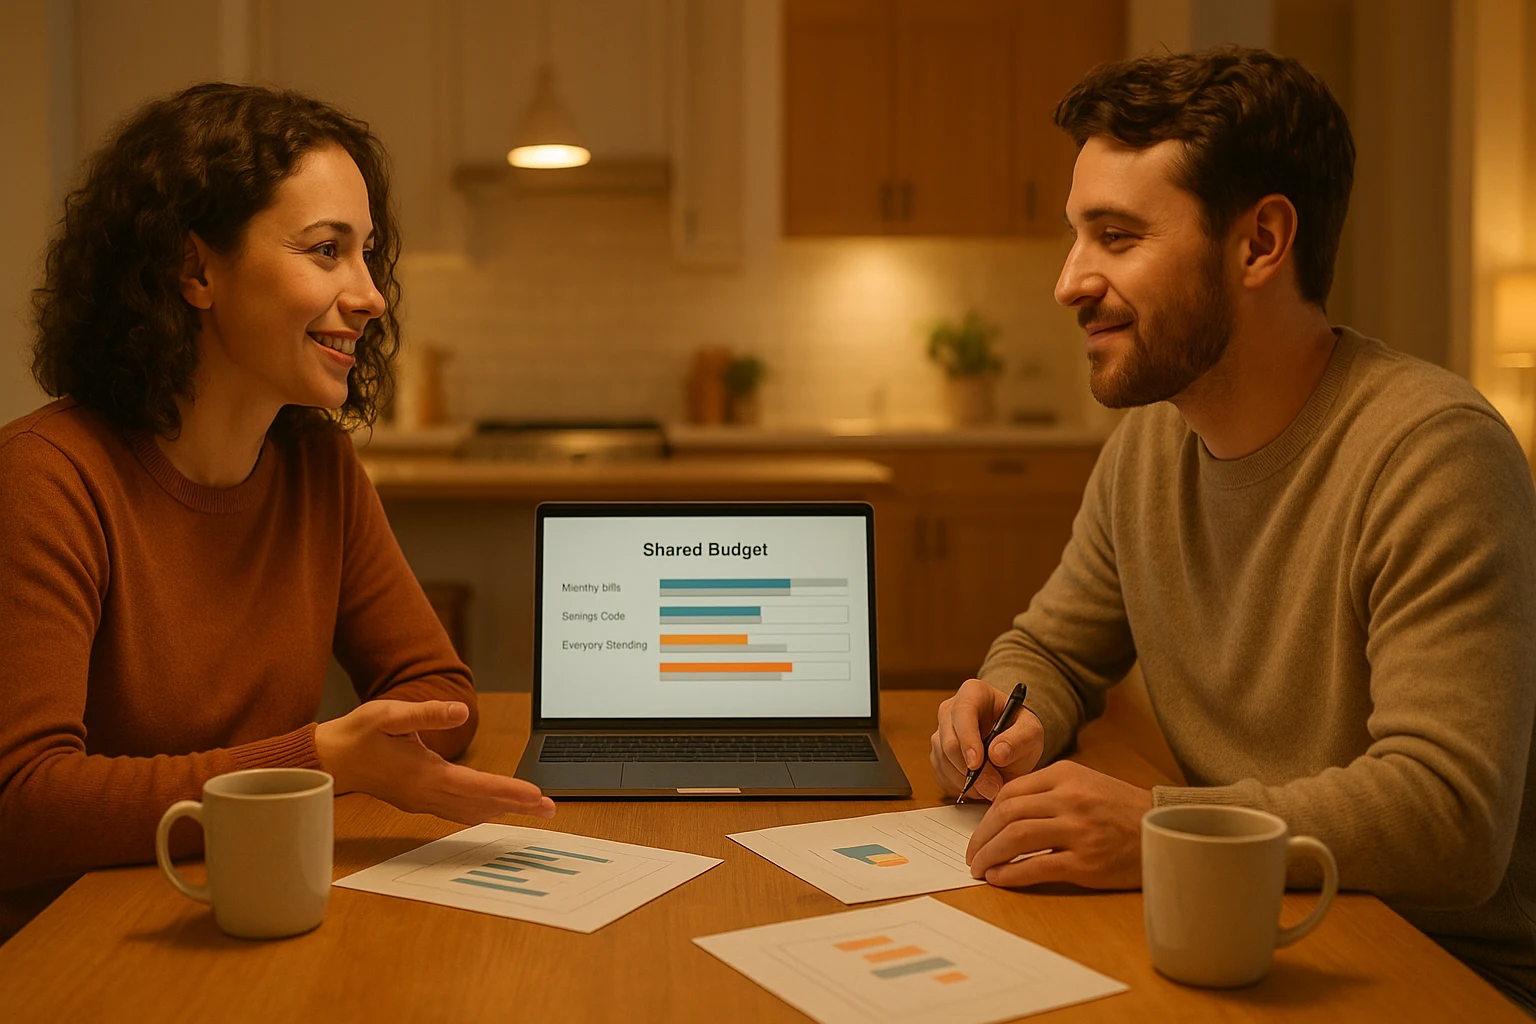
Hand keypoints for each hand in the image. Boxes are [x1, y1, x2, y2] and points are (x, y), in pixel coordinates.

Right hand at [315, 700, 554, 823]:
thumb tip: (460, 711)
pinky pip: (458, 811)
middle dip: (517, 805)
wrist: (331, 758)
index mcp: (424, 774)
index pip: (477, 786)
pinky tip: (495, 809)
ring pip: (471, 811)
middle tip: (551, 807)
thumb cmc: (359, 733)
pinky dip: (482, 811)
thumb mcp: (390, 714)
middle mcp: (427, 793)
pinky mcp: (419, 800)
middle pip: (481, 803)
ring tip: (534, 809)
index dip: (508, 791)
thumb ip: (427, 712)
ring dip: (503, 810)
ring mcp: (423, 800)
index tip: (536, 795)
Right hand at [930, 678, 1044, 800]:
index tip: (977, 764)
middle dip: (969, 770)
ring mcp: (941, 733)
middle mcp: (950, 710)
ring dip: (966, 781)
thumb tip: (997, 754)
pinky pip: (942, 775)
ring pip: (943, 761)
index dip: (967, 739)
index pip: (962, 712)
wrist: (1012, 744)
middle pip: (948, 741)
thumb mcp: (1032, 732)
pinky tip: (980, 787)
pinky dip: (960, 787)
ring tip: (992, 788)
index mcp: (973, 693)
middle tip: (993, 787)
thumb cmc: (1020, 730)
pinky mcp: (938, 755)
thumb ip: (1019, 740)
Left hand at [965, 760, 1150, 888]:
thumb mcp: (1087, 783)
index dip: (985, 815)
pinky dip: (1011, 874)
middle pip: (1007, 814)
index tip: (978, 832)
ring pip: (1016, 839)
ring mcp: (1078, 830)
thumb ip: (1049, 791)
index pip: (1010, 792)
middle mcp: (1069, 798)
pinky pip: (1036, 867)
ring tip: (979, 868)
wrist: (1166, 831)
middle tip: (971, 854)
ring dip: (990, 855)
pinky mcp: (1086, 861)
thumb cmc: (1123, 810)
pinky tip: (998, 879)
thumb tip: (1005, 813)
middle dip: (981, 837)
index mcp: (1065, 775)